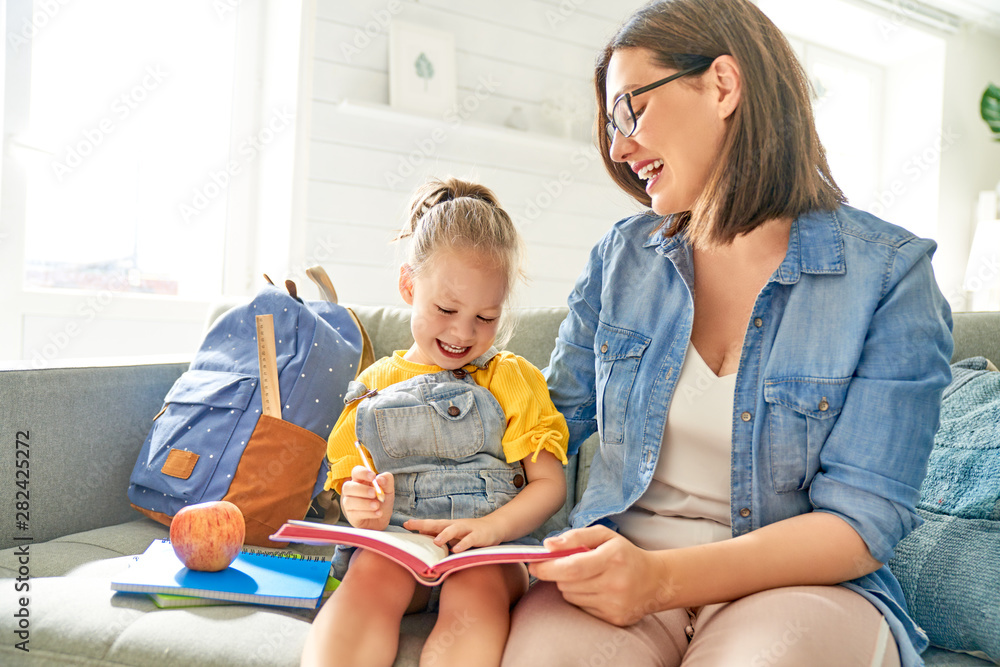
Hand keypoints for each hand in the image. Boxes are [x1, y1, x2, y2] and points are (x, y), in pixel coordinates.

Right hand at [339, 466, 393, 530]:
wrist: (382, 520)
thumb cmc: (382, 502)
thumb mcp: (389, 490)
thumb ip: (387, 481)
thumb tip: (380, 478)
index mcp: (361, 481)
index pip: (356, 472)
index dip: (362, 472)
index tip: (373, 476)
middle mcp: (352, 491)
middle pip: (347, 486)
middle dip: (361, 490)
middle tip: (374, 493)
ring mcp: (349, 504)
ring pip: (349, 501)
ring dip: (364, 503)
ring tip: (377, 505)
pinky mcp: (351, 516)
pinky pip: (355, 514)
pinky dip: (368, 513)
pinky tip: (378, 513)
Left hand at [403, 517, 504, 551]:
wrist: (494, 527)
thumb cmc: (470, 532)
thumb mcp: (454, 533)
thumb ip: (439, 534)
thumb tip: (421, 534)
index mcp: (449, 525)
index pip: (431, 524)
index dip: (419, 523)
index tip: (405, 524)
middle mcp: (456, 525)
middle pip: (439, 523)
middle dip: (425, 524)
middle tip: (412, 525)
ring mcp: (467, 530)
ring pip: (454, 529)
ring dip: (445, 535)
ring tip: (436, 541)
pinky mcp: (478, 536)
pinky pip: (470, 540)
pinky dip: (463, 545)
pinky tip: (456, 550)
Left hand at [528, 526, 675, 625]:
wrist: (655, 581)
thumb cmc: (624, 555)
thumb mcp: (604, 536)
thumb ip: (575, 537)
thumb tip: (548, 545)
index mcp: (612, 558)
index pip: (571, 567)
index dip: (547, 567)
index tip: (533, 564)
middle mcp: (615, 583)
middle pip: (567, 583)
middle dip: (558, 574)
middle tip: (565, 566)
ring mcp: (615, 604)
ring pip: (571, 596)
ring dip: (569, 586)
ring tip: (585, 577)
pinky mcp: (614, 619)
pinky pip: (582, 608)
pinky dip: (581, 598)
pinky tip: (595, 590)